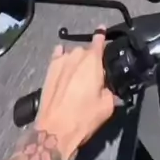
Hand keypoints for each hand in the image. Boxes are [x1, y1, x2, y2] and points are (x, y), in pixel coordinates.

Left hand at [35, 29, 114, 159]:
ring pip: (72, 54)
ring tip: (79, 74)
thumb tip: (109, 89)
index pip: (99, 40)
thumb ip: (110, 91)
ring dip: (77, 60)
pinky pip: (57, 56)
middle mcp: (76, 56)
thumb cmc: (84, 117)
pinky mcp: (48, 71)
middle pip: (86, 50)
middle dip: (91, 58)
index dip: (102, 35)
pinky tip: (64, 61)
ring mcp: (59, 62)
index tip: (103, 29)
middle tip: (95, 74)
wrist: (55, 130)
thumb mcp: (107, 105)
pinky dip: (62, 57)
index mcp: (92, 61)